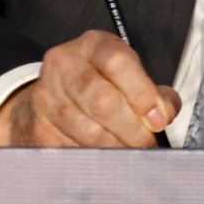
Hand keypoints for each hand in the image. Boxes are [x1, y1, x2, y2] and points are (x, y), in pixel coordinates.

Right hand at [0, 30, 180, 146]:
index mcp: (93, 44)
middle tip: (147, 143)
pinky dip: (97, 158)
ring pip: (87, 131)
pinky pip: (73, 149)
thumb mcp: (127, 75)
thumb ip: (152, 92)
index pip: (118, 62)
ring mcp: (47, 96)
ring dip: (116, 148)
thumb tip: (163, 113)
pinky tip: (107, 157)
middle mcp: (65, 64)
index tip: (158, 119)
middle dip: (131, 128)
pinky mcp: (39, 128)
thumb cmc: (99, 84)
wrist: (50, 98)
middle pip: (101, 100)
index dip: (142, 93)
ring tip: (131, 152)